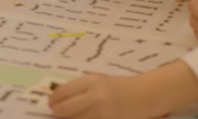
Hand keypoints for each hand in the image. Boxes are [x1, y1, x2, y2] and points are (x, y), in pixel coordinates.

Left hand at [49, 60, 197, 118]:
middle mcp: (94, 95)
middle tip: (56, 113)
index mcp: (90, 81)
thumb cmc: (122, 87)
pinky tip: (86, 118)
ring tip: (72, 117)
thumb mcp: (101, 82)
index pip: (62, 92)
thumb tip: (59, 99)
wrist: (147, 94)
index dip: (53, 100)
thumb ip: (82, 89)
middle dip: (57, 113)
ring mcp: (101, 111)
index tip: (50, 104)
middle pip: (64, 110)